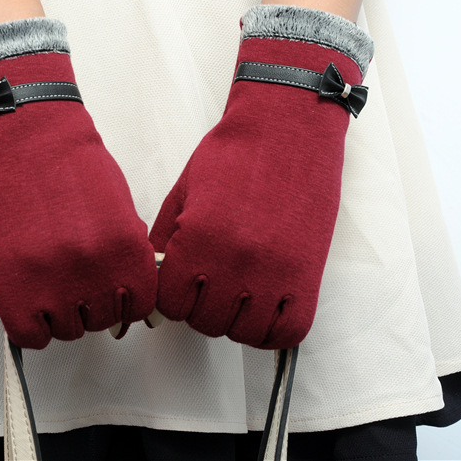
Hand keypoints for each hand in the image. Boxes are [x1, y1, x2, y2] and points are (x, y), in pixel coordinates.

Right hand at [0, 17, 156, 348]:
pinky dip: (31, 325)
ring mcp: (52, 278)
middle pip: (103, 321)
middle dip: (92, 306)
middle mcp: (95, 269)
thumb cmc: (69, 164)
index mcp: (127, 248)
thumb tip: (130, 296)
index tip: (113, 293)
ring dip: (60, 314)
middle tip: (76, 280)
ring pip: (68, 330)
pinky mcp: (11, 283)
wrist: (21, 136)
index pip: (139, 306)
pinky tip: (30, 300)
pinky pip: (30, 335)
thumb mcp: (118, 208)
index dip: (125, 301)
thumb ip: (127, 254)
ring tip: (49, 281)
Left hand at [149, 5, 372, 348]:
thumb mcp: (183, 194)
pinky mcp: (307, 274)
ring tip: (239, 296)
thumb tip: (154, 282)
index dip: (174, 297)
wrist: (287, 127)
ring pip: (244, 333)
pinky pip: (289, 331)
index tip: (183, 285)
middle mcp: (233, 262)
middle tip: (211, 288)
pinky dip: (273, 329)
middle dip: (202, 309)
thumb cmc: (232, 155)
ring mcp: (273, 271)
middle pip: (206, 323)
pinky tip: (266, 307)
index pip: (171, 304)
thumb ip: (165, 242)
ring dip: (237, 321)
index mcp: (197, 240)